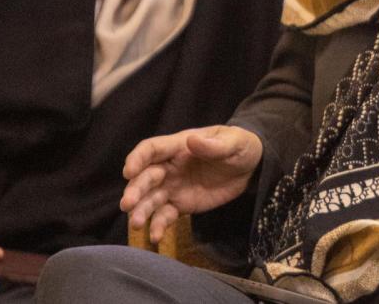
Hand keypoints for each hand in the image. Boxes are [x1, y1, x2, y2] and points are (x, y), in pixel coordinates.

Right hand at [121, 124, 263, 242]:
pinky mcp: (181, 205)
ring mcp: (173, 187)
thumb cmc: (240, 146)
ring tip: (137, 224)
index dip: (137, 158)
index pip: (150, 149)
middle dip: (135, 190)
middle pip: (145, 177)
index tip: (129, 172)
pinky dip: (158, 226)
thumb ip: (213, 145)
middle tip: (128, 204)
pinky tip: (155, 237)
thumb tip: (191, 140)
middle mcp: (169, 167)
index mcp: (178, 146)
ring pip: (150, 199)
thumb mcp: (233, 142)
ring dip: (141, 211)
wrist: (251, 167)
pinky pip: (165, 216)